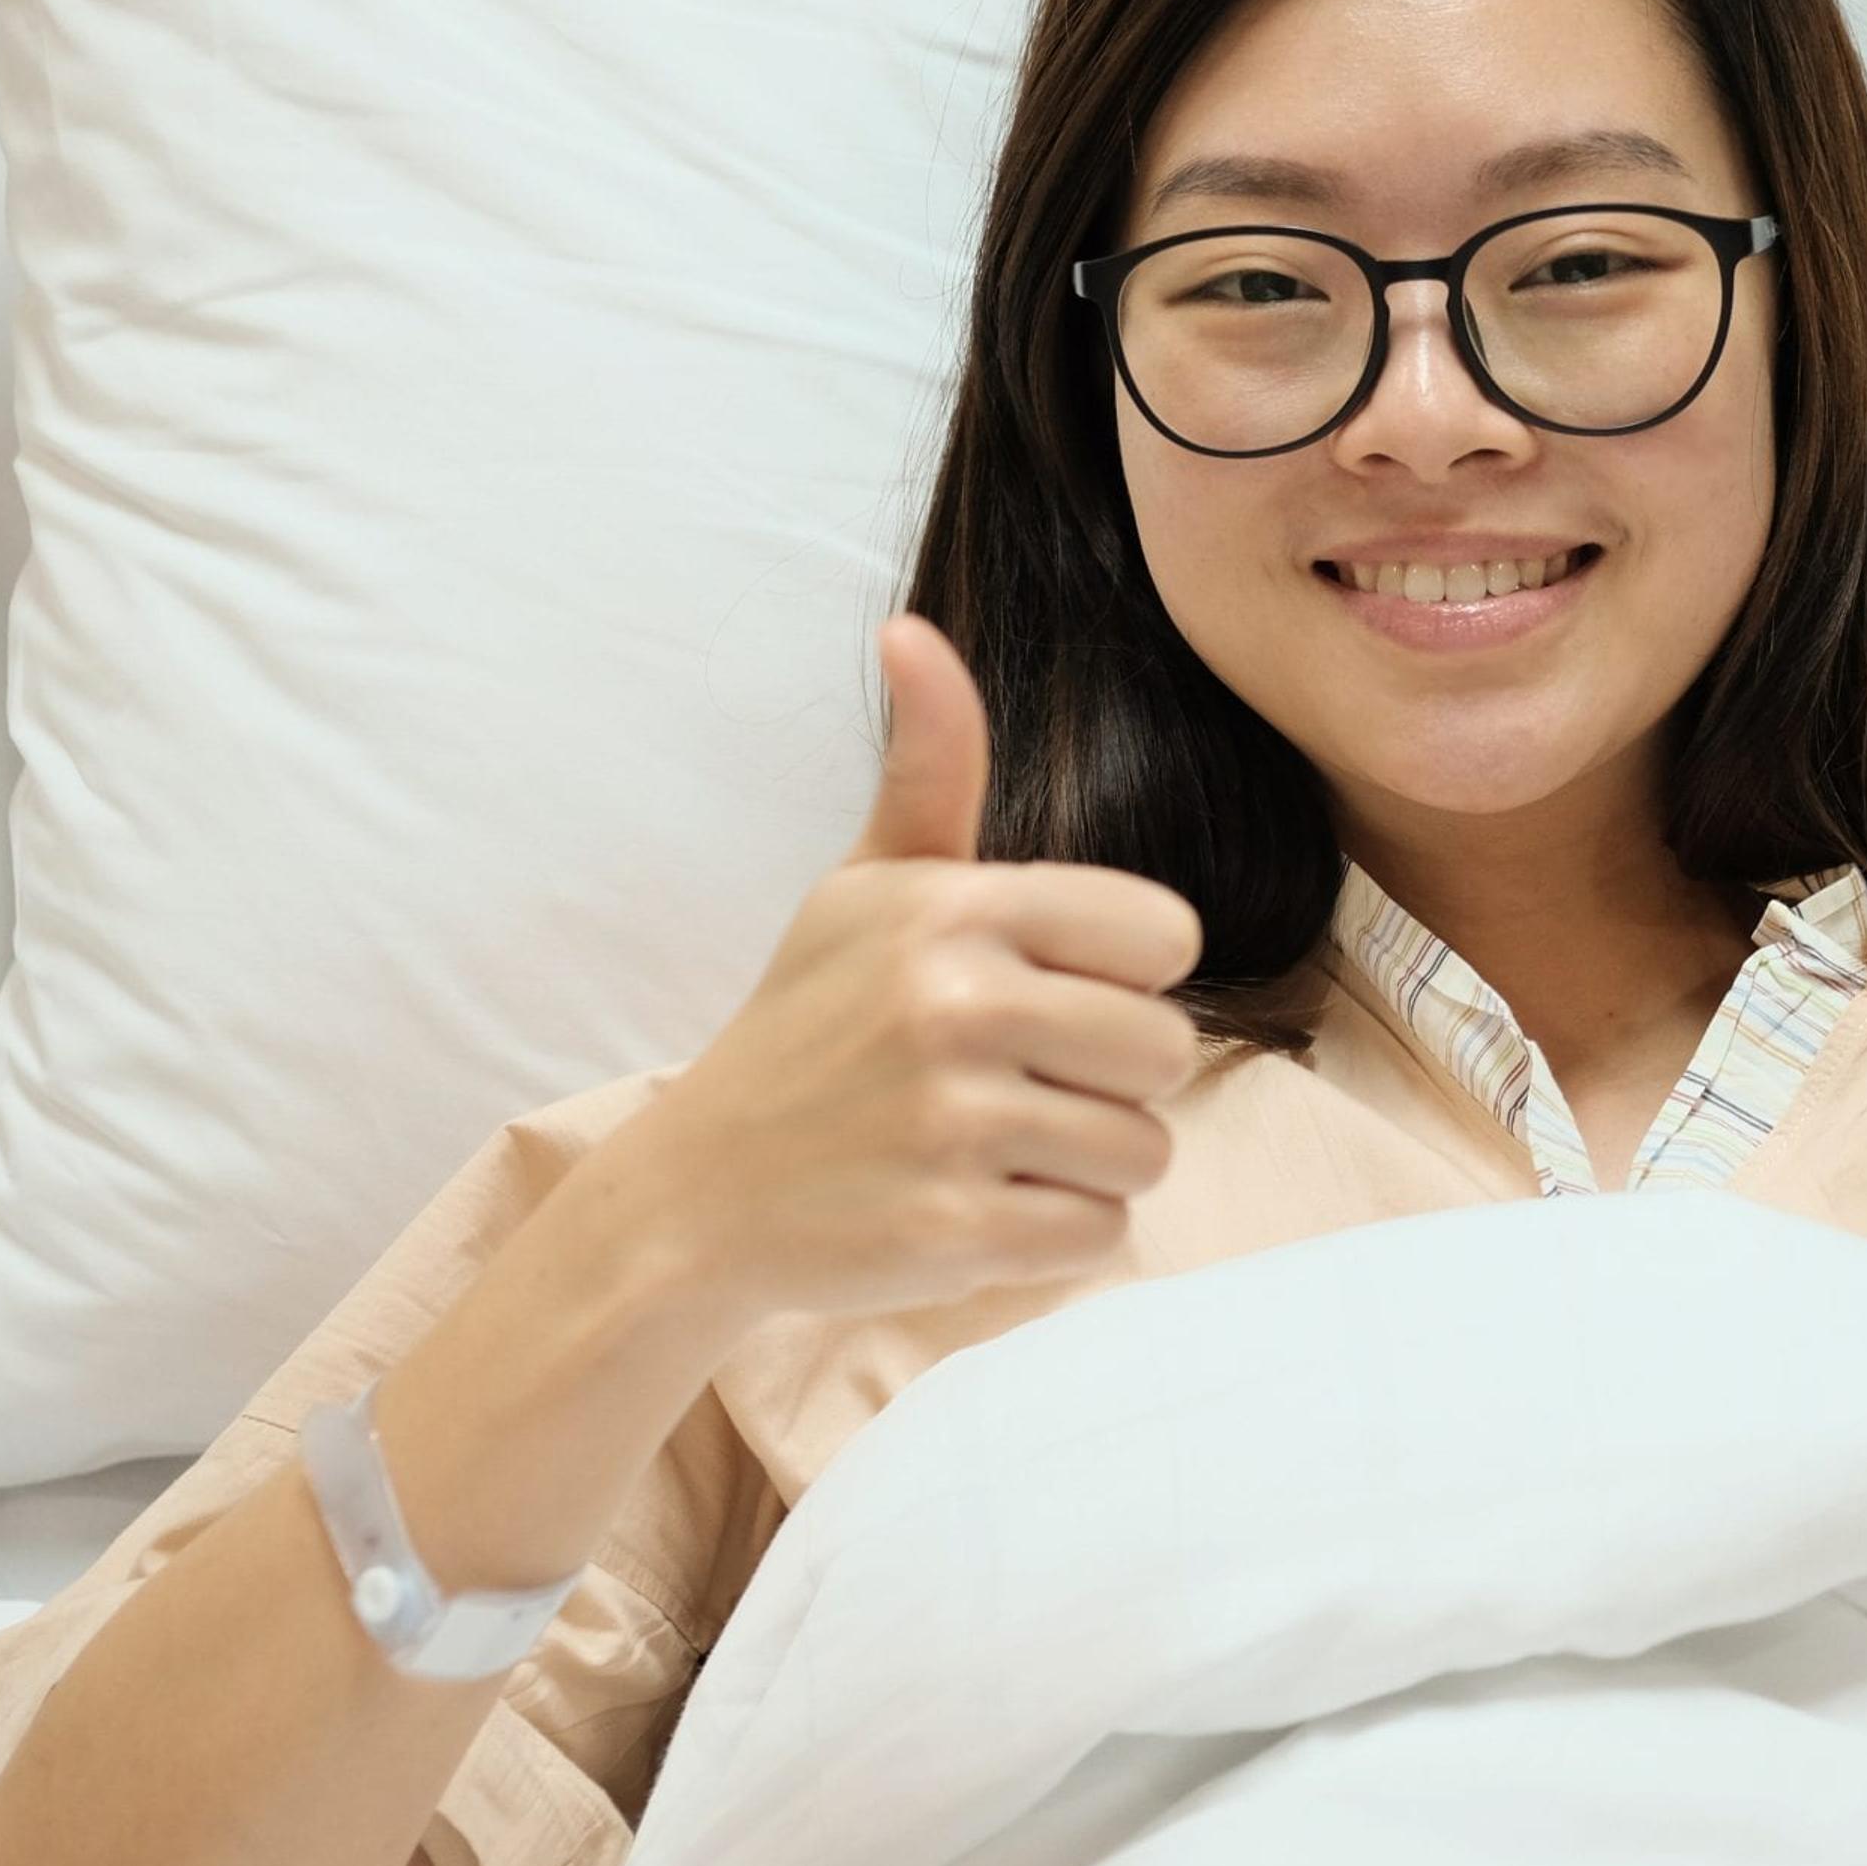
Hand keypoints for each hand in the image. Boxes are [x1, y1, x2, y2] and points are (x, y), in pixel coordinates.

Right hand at [595, 611, 1207, 1326]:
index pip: (1165, 937)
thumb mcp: (864, 888)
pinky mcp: (956, 1233)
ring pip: (1144, 1153)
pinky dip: (1054, 1236)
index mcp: (953, 911)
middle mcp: (957, 1007)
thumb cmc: (807, 1027)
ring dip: (1086, 1164)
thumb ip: (928, 769)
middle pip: (1170, 1052)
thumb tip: (911, 629)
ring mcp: (955, 1126)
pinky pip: (1100, 1237)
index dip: (1123, 976)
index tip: (1049, 993)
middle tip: (1017, 1084)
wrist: (696, 1194)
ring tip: (994, 1146)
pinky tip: (974, 1205)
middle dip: (1111, 1081)